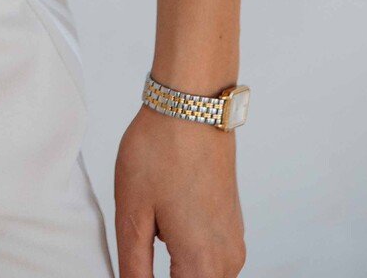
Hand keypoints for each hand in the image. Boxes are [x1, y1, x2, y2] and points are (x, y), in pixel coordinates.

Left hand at [114, 104, 245, 275]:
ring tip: (152, 234)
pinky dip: (190, 257)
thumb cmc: (161, 150)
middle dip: (168, 277)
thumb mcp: (132, 214)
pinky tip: (167, 226)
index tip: (136, 267)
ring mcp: (234, 242)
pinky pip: (212, 260)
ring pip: (204, 277)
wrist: (192, 105)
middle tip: (141, 250)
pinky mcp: (233, 226)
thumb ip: (133, 268)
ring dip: (179, 271)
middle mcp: (227, 260)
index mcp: (202, 264)